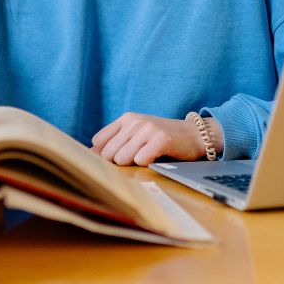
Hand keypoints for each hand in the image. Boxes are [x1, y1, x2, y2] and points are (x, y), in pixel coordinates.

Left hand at [91, 112, 221, 165]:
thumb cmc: (162, 139)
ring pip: (122, 159)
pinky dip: (148, 164)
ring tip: (148, 156)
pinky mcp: (161, 139)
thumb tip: (89, 155)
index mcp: (126, 119)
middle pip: (108, 154)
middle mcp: (135, 121)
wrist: (194, 135)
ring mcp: (148, 129)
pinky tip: (157, 157)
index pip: (98, 142)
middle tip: (138, 157)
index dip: (105, 155)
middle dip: (120, 162)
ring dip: (134, 164)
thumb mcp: (137, 134)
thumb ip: (115, 142)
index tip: (118, 158)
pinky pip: (141, 160)